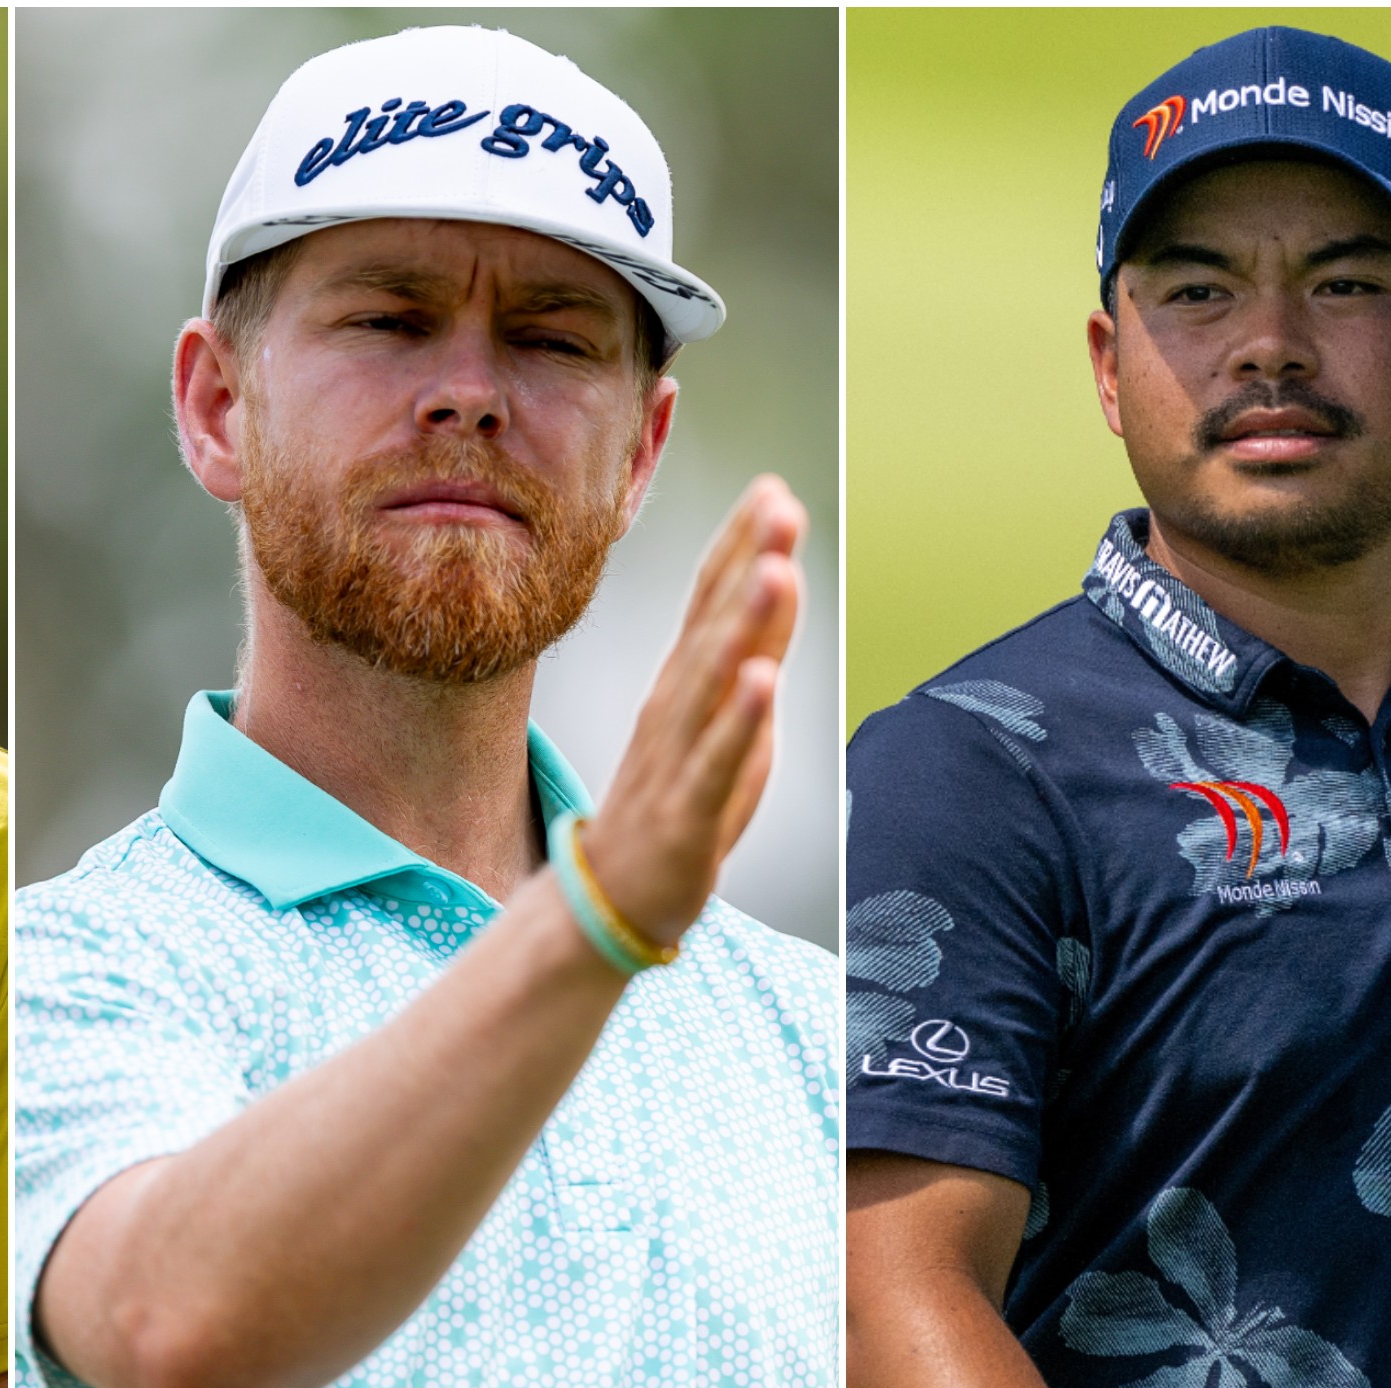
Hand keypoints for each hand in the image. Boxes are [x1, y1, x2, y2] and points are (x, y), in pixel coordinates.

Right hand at [582, 474, 804, 943]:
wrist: (613, 894)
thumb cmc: (675, 801)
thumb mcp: (723, 715)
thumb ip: (750, 650)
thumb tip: (777, 578)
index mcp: (686, 680)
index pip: (713, 599)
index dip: (742, 544)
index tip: (772, 489)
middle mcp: (677, 706)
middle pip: (715, 624)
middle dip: (749, 562)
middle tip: (777, 505)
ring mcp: (679, 755)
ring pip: (714, 681)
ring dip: (744, 624)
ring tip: (773, 571)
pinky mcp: (688, 810)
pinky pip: (717, 758)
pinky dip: (739, 718)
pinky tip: (758, 681)